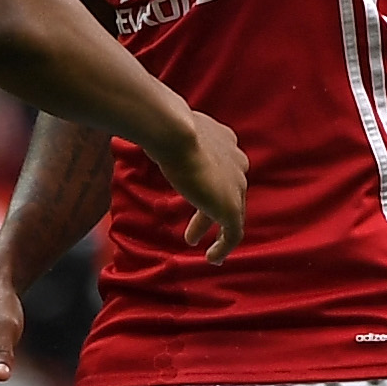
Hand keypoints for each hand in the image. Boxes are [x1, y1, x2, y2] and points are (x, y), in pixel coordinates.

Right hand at [157, 107, 252, 259]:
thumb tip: (149, 127)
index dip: (208, 186)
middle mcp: (237, 162)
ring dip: (214, 230)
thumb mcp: (171, 128)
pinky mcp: (231, 207)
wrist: (176, 133)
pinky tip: (212, 258)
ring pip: (231, 213)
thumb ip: (171, 135)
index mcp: (226, 142)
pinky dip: (224, 246)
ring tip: (195, 243)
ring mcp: (237, 185)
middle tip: (192, 231)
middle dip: (208, 212)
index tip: (194, 197)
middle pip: (227, 192)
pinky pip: (233, 233)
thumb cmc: (166, 127)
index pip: (222, 168)